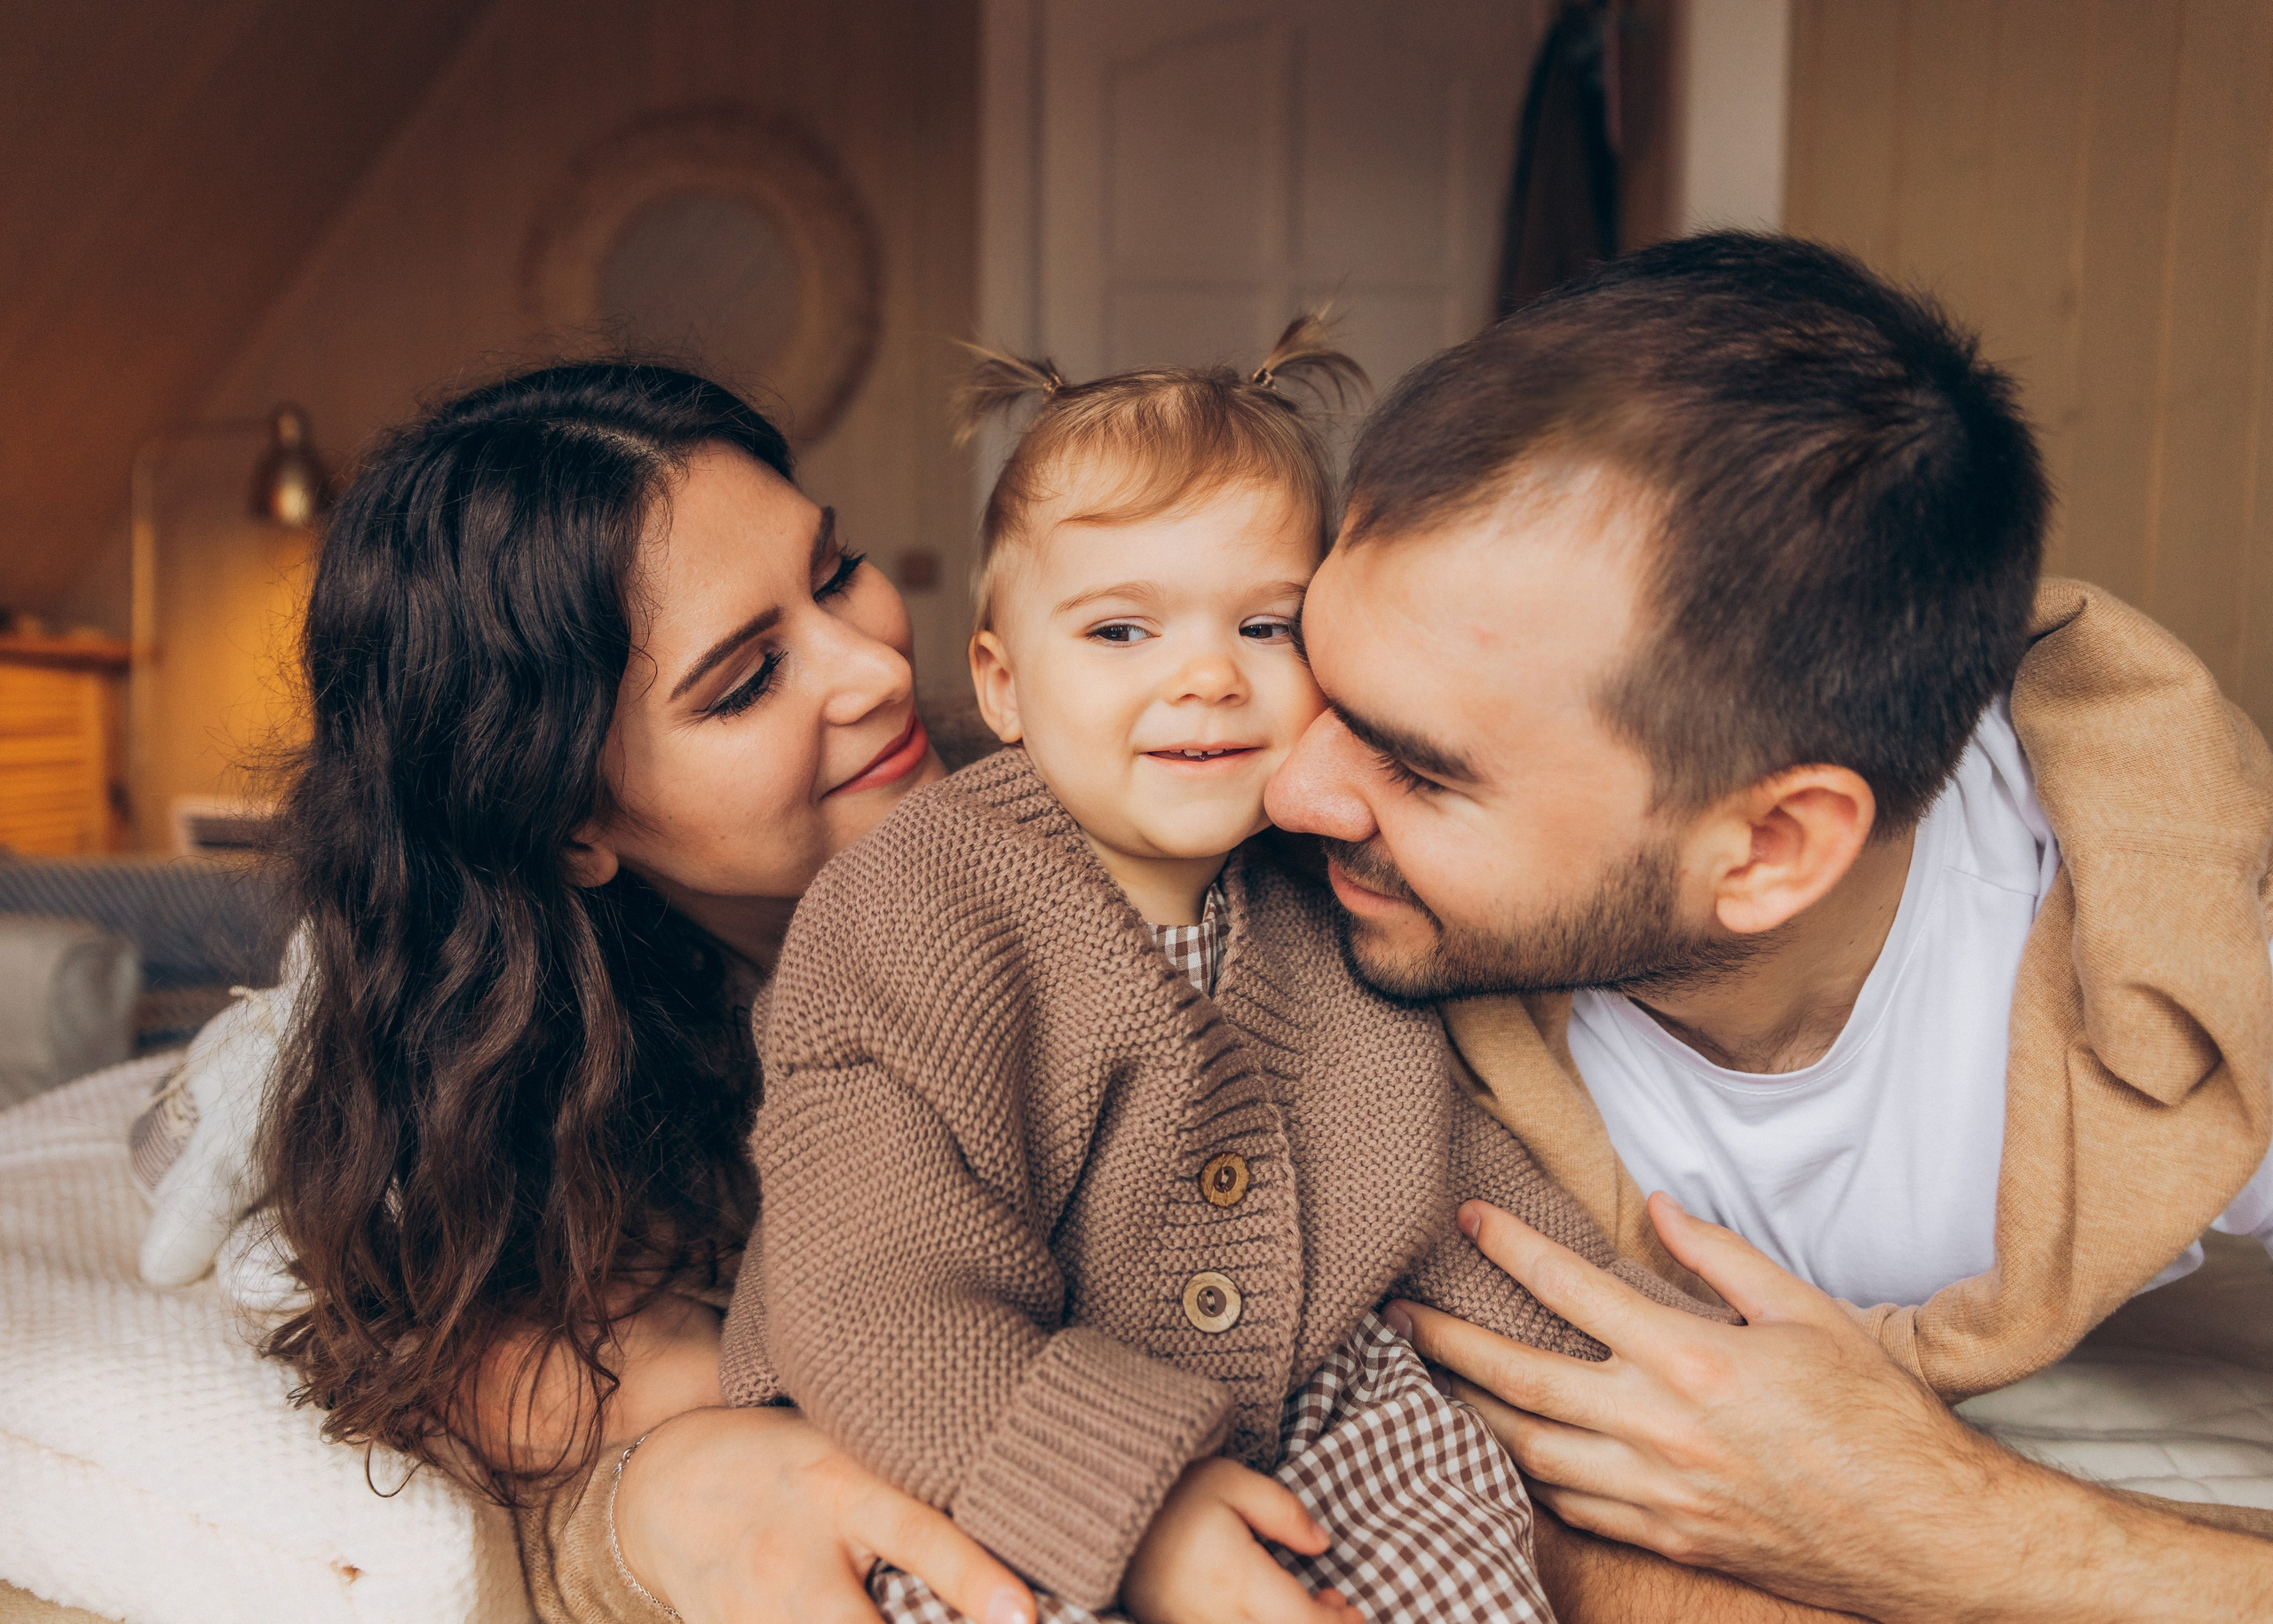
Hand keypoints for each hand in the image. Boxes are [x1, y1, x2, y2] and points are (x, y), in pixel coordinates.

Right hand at [616, 1405, 1035, 1623]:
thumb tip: (1010, 1508)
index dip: (973, 1577)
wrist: (665, 1484)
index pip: (919, 1534)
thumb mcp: (846, 1448)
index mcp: (841, 1487)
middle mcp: (795, 1554)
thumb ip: (909, 1487)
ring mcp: (754, 1609)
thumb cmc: (785, 1462)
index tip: (1021, 1617)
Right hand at [1120, 1457, 1359, 1623]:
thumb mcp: (1231, 1481)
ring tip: (1310, 1607)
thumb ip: (1282, 1511)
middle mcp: (1214, 1617)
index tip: (1352, 1609)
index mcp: (1234, 1579)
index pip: (1302, 1623)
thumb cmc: (1170, 1489)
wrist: (1100, 1504)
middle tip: (1337, 1607)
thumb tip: (1321, 1543)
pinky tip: (1268, 1610)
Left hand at [1390, 1194, 2272, 1623]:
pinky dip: (1525, 1475)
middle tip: (1396, 1314)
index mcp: (1695, 1362)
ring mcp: (1658, 1496)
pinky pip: (1571, 1508)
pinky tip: (1503, 1449)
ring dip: (1470, 1413)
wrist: (1930, 1539)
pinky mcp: (1668, 1542)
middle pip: (1520, 1381)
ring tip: (1427, 1380)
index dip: (1512, 1247)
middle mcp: (1661, 1432)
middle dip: (1448, 1341)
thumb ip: (1722, 1257)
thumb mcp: (1810, 1313)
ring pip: (1529, 1453)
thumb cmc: (1880, 1420)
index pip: (1574, 1290)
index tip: (1468, 1218)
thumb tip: (1656, 1206)